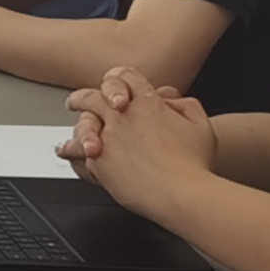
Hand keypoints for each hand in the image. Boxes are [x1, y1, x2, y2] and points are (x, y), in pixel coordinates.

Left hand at [62, 70, 214, 214]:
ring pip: (82, 123)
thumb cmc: (194, 165)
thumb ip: (186, 106)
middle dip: (85, 96)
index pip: (127, 78)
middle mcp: (122, 117)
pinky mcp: (99, 163)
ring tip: (70, 125)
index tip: (115, 83)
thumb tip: (173, 100)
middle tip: (78, 100)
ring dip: (76, 122)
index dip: (121, 78)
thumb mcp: (201, 125)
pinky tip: (69, 153)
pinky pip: (79, 154)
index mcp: (147, 104)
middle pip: (95, 96)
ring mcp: (107, 139)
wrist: (181, 193)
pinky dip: (73, 153)